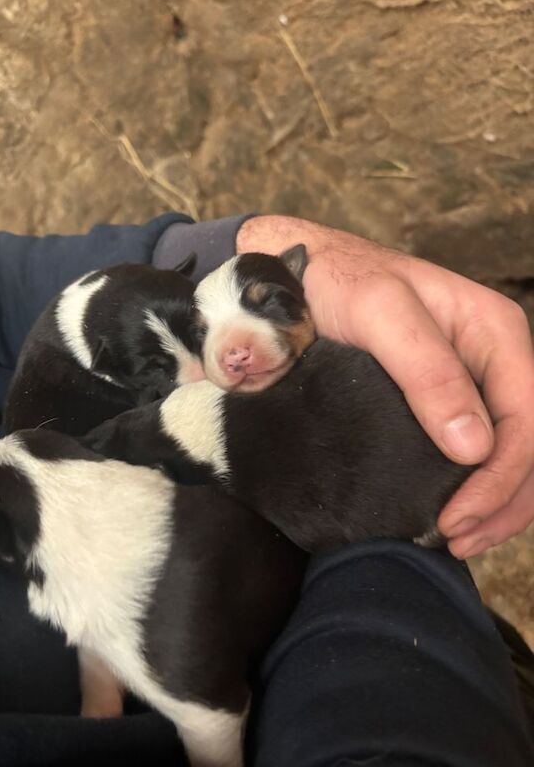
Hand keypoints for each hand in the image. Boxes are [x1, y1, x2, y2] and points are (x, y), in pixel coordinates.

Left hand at [237, 215, 533, 557]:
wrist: (302, 274)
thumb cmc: (340, 280)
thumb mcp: (380, 311)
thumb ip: (427, 369)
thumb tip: (474, 446)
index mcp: (495, 332)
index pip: (528, 418)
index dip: (503, 478)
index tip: (458, 518)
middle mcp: (494, 359)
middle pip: (528, 443)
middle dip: (504, 501)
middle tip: (456, 539)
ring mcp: (472, 380)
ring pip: (509, 453)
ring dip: (496, 503)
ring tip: (455, 538)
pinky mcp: (444, 398)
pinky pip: (477, 448)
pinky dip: (474, 487)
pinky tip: (450, 511)